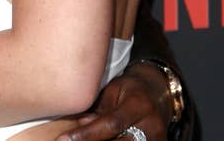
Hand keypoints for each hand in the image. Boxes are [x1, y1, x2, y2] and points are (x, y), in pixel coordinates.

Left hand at [55, 63, 171, 140]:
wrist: (159, 93)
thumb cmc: (131, 89)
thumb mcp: (114, 90)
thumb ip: (98, 110)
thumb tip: (78, 127)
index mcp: (139, 104)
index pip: (110, 124)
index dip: (86, 134)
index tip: (63, 139)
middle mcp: (151, 126)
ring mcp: (157, 140)